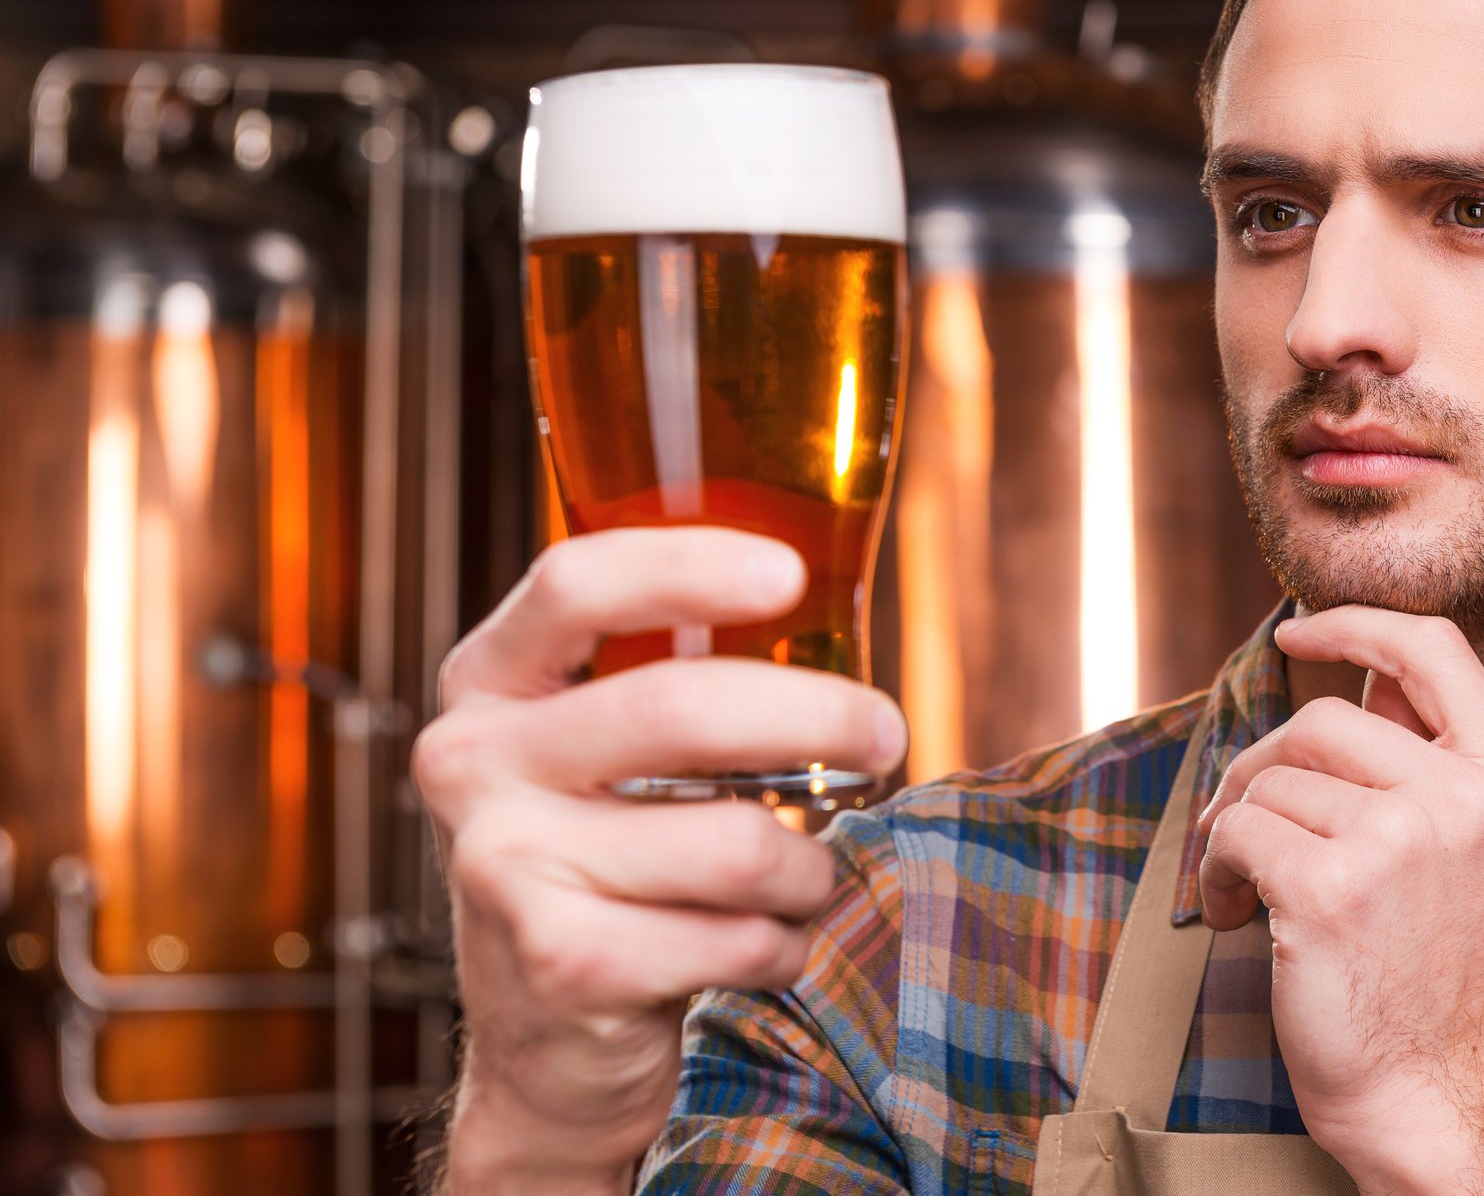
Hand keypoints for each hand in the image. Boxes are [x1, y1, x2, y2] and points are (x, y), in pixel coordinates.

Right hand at [414, 529, 905, 1194]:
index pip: (576, 584)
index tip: (789, 574)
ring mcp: (502, 866)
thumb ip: (673, 668)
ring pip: (735, 842)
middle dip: (820, 717)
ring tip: (799, 878)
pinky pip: (739, 937)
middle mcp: (471, 762)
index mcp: (488, 680)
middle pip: (681, 707)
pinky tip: (763, 946)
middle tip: (886, 735)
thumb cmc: (612, 859)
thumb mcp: (605, 751)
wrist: (548, 1043)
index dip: (687, 566)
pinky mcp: (558, 964)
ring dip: (807, 867)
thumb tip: (835, 598)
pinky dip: (784, 946)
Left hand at [1197, 607, 1483, 1194]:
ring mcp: (1402, 840)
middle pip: (1323, 719)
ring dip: (1235, 833)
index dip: (1356, 622)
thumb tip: (1358, 670)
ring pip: (1271, 779)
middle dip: (1264, 769)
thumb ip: (1425, 759)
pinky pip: (1239, 832)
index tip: (1296, 631)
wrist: (1428, 1092)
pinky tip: (1233, 917)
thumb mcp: (1470, 851)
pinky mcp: (1332, 887)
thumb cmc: (1431, 972)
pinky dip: (1216, 872)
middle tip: (1247, 831)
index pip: (1435, 648)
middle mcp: (1467, 798)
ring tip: (1247, 892)